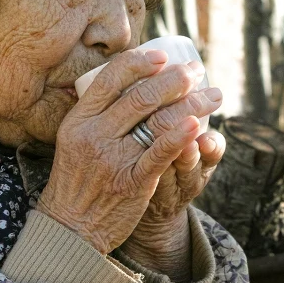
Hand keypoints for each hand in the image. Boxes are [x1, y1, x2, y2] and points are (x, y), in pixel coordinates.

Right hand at [35, 49, 220, 253]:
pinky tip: (197, 124)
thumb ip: (94, 114)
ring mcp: (113, 159)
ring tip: (214, 95)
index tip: (164, 55)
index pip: (110, 79)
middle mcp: (95, 135)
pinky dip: (179, 137)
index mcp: (79, 120)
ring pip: (156, 122)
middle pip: (141, 97)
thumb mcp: (72, 140)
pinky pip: (159, 155)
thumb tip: (121, 80)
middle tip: (198, 71)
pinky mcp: (131, 182)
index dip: (140, 61)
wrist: (69, 227)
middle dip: (176, 79)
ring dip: (191, 103)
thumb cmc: (76, 180)